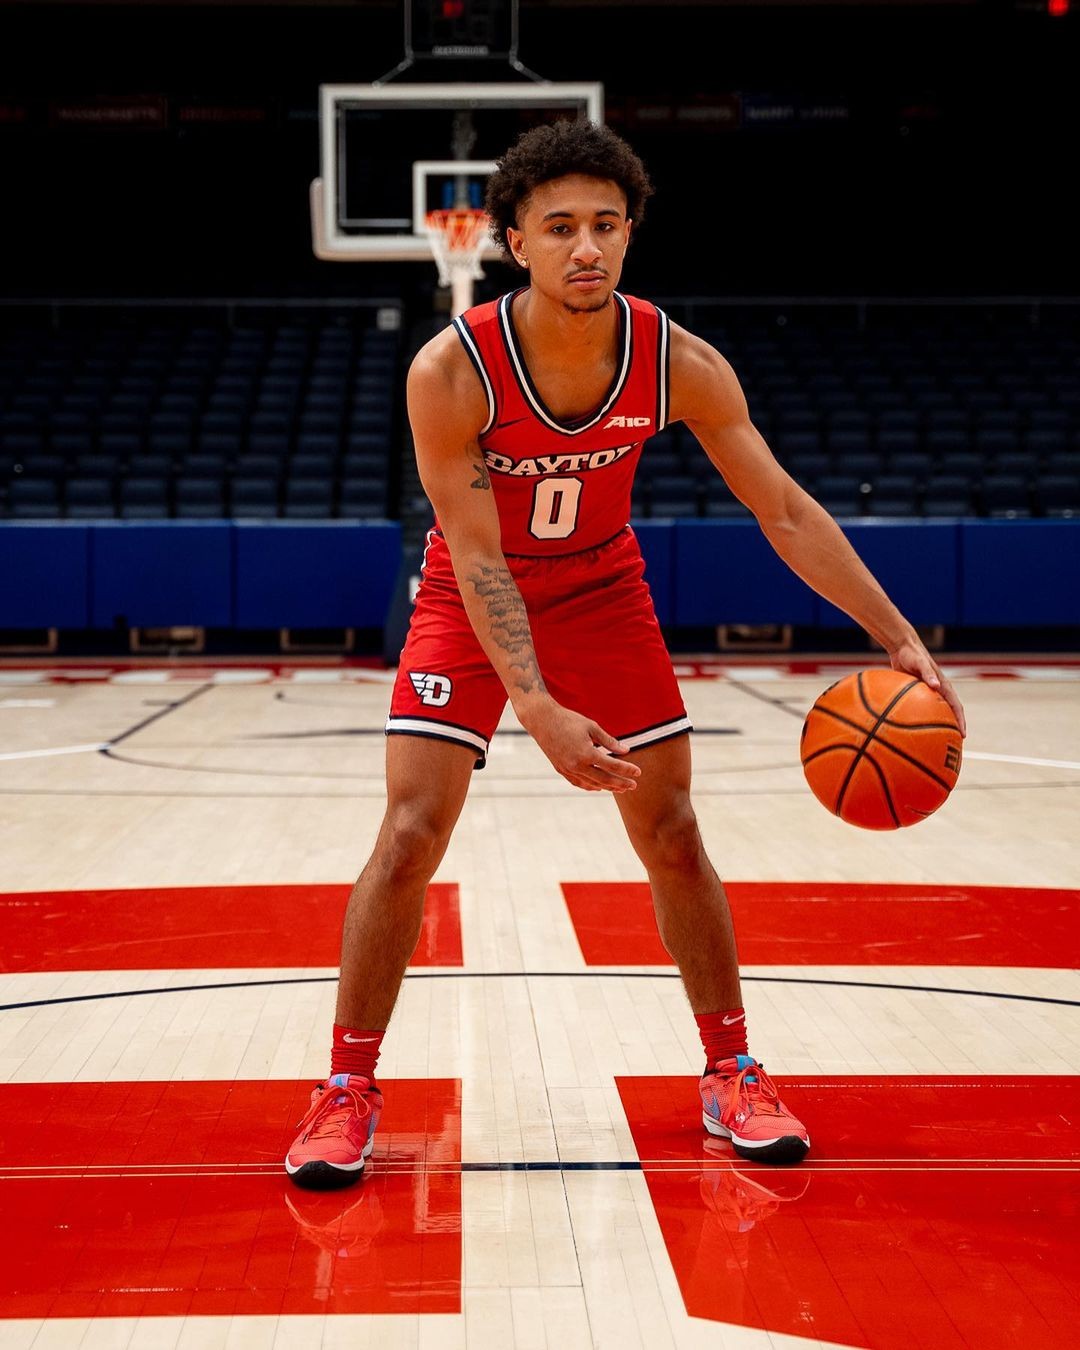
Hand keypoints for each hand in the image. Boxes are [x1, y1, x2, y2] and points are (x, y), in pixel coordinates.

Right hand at [518, 698, 641, 792]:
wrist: (542, 721)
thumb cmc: (568, 720)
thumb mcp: (592, 727)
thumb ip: (609, 741)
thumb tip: (626, 751)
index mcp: (587, 753)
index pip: (612, 765)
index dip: (627, 770)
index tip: (638, 772)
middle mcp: (577, 765)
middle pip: (604, 779)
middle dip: (620, 783)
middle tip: (633, 786)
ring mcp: (567, 769)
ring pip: (591, 784)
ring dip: (607, 787)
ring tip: (620, 789)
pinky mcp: (561, 769)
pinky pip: (578, 783)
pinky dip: (590, 786)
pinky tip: (599, 787)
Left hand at [888, 637, 966, 737]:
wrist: (902, 646)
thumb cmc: (912, 654)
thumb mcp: (919, 663)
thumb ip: (927, 674)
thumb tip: (936, 686)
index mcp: (943, 685)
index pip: (956, 707)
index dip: (960, 721)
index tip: (962, 735)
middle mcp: (938, 690)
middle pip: (949, 712)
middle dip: (953, 727)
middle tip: (953, 743)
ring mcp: (928, 691)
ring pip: (936, 712)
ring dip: (939, 725)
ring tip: (935, 741)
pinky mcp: (917, 691)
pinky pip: (921, 708)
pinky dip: (921, 718)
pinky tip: (911, 729)